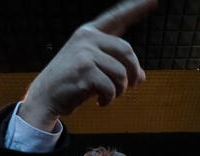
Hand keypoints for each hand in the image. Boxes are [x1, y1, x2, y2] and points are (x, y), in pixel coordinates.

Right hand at [19, 0, 157, 130]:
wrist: (45, 97)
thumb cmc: (71, 84)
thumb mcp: (94, 70)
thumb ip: (116, 67)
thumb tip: (142, 77)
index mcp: (89, 33)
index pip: (117, 18)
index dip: (136, 8)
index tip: (154, 0)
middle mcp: (87, 38)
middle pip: (127, 51)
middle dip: (133, 72)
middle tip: (131, 86)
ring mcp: (85, 53)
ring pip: (121, 73)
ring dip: (120, 90)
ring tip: (110, 97)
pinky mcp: (84, 71)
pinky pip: (110, 87)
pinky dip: (109, 100)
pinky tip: (100, 102)